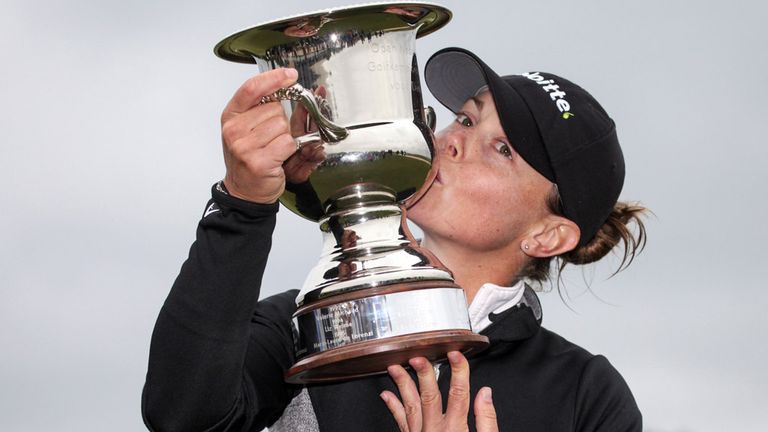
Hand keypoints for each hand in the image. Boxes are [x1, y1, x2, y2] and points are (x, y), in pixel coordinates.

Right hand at [220, 68, 308, 202]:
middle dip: (280, 121)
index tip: (290, 75)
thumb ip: (258, 107)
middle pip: (274, 108)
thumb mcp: (245, 128)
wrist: (244, 190)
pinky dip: (288, 150)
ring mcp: (244, 146)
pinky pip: (287, 143)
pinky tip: (276, 158)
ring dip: (284, 137)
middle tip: (269, 138)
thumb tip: (282, 85)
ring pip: (283, 126)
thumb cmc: (248, 158)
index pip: (252, 88)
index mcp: (231, 116)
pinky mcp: (258, 161)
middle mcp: (234, 130)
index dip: (273, 78)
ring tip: (272, 149)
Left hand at [380, 352, 497, 431]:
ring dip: (402, 385)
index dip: (458, 371)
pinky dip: (393, 407)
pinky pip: (400, 423)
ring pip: (410, 406)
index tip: (456, 354)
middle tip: (417, 356)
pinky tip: (386, 395)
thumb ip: (487, 420)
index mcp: (456, 431)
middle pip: (429, 396)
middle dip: (423, 374)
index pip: (458, 394)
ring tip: (394, 368)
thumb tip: (485, 393)